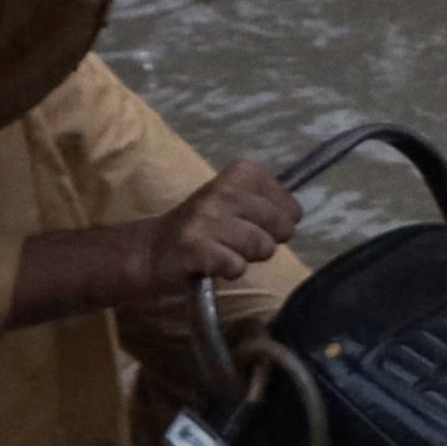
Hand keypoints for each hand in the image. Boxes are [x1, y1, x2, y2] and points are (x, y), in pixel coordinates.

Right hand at [142, 157, 301, 293]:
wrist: (150, 250)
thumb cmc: (201, 227)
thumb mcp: (232, 202)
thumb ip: (265, 203)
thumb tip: (296, 216)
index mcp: (236, 175)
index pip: (283, 198)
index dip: (280, 215)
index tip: (260, 222)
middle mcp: (221, 191)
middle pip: (278, 224)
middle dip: (269, 240)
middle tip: (243, 242)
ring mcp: (206, 219)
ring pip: (261, 246)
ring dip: (247, 257)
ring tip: (226, 252)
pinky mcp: (194, 248)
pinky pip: (236, 266)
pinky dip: (230, 271)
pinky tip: (214, 265)